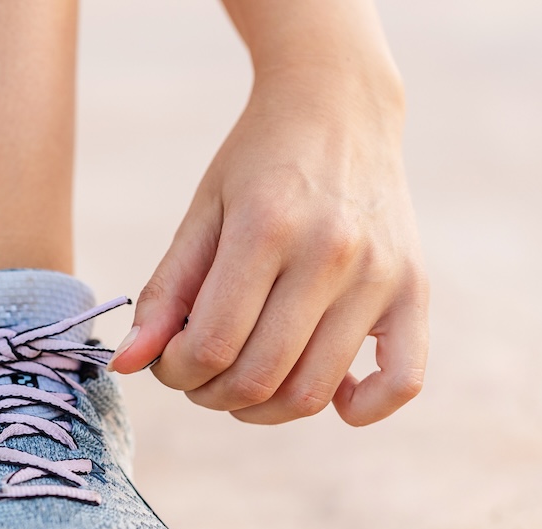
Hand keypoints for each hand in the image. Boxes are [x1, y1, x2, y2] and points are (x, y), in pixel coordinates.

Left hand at [109, 69, 428, 425]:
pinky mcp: (414, 289)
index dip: (176, 372)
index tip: (168, 359)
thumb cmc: (257, 163)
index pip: (212, 345)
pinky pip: (401, 382)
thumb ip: (164, 292)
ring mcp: (380, 274)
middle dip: (210, 394)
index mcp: (266, 228)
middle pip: (259, 377)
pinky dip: (359, 408)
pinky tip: (329, 394)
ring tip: (242, 381)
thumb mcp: (200, 215)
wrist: (339, 105)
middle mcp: (331, 252)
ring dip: (262, 410)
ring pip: (312, 392)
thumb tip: (127, 363)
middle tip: (198, 375)